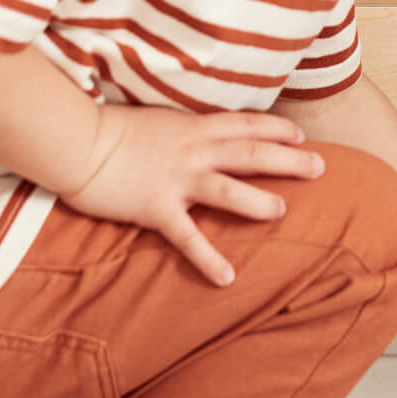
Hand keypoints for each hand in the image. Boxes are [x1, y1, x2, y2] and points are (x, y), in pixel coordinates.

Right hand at [60, 104, 324, 285]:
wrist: (76, 141)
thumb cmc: (109, 129)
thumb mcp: (156, 120)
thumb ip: (181, 129)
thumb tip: (198, 134)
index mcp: (193, 127)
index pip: (245, 124)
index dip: (276, 129)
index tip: (300, 136)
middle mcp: (192, 150)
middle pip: (250, 152)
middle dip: (288, 159)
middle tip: (320, 168)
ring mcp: (176, 179)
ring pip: (228, 189)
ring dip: (258, 201)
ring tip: (283, 212)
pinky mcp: (155, 207)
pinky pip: (187, 237)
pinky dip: (209, 258)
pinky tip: (228, 276)